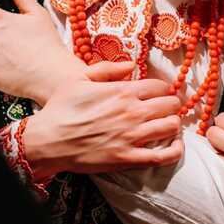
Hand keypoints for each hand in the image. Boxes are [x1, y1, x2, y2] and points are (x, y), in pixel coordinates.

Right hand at [24, 79, 182, 179]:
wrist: (48, 141)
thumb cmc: (61, 108)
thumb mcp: (80, 79)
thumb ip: (108, 69)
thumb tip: (131, 65)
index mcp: (122, 92)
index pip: (160, 86)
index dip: (164, 89)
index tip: (161, 93)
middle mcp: (132, 112)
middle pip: (171, 105)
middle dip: (171, 105)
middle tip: (166, 108)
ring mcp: (132, 137)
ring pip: (171, 126)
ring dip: (172, 123)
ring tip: (166, 124)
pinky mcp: (128, 159)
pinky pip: (163, 156)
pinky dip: (175, 150)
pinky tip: (175, 145)